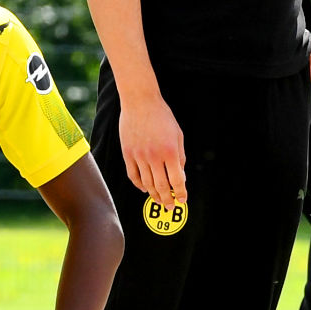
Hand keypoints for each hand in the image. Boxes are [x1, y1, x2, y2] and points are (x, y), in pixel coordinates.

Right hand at [118, 94, 185, 209]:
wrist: (140, 102)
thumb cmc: (162, 117)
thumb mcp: (178, 135)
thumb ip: (180, 157)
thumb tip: (180, 176)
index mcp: (170, 152)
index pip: (177, 180)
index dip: (181, 193)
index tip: (183, 200)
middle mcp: (154, 156)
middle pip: (162, 186)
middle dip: (168, 199)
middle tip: (170, 206)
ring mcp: (139, 156)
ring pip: (147, 183)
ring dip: (154, 195)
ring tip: (159, 200)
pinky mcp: (127, 154)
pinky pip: (133, 175)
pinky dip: (139, 185)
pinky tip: (144, 188)